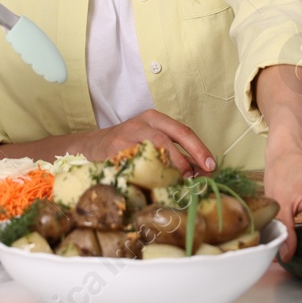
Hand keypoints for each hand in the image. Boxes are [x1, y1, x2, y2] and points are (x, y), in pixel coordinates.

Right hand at [75, 110, 215, 176]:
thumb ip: (176, 157)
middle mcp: (143, 122)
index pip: (183, 131)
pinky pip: (138, 159)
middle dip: (192, 154)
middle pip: (174, 134)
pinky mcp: (115, 148)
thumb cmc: (126, 147)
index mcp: (155, 119)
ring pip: (158, 144)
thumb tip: (202, 172)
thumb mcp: (152, 145)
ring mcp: (129, 134)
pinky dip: (151, 172)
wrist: (89, 148)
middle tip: (200, 174)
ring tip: (181, 179)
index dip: (199, 148)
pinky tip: (157, 183)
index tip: (211, 166)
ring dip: (173, 163)